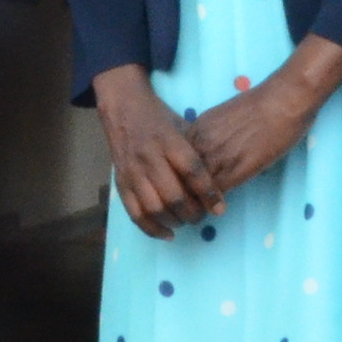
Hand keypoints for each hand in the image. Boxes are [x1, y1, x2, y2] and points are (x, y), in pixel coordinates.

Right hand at [94, 65, 219, 237]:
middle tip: (202, 216)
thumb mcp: (182, 125)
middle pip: (174, 195)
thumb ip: (197, 151)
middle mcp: (150, 157)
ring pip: (155, 208)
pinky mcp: (120, 183)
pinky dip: (152, 229)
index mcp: (169, 141)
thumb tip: (220, 177)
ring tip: (185, 222)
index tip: (220, 208)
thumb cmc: (159, 117)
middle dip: (192, 213)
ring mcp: (133, 172)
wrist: (122, 107)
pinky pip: (135, 213)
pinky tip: (167, 234)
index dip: (208, 193)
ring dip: (174, 221)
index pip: (192, 171)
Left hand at [183, 35, 341, 200]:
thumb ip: (210, 133)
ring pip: (193, 188)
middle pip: (177, 176)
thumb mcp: (223, 116)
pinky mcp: (235, 170)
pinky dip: (213, 204)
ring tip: (200, 211)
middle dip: (181, 192)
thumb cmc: (261, 104)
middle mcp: (200, 143)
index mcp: (196, 128)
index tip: (183, 186)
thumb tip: (207, 147)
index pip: (174, 160)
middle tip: (187, 204)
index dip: (177, 175)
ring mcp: (216, 157)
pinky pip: (214, 194)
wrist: (283, 101)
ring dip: (196, 202)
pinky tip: (217, 209)